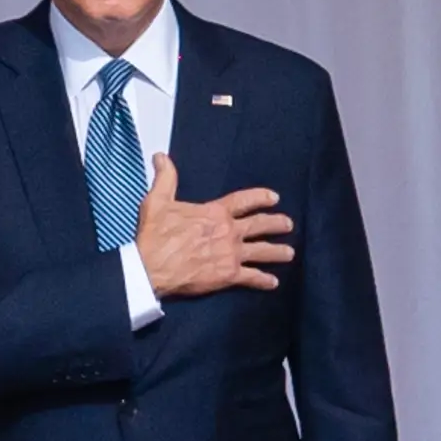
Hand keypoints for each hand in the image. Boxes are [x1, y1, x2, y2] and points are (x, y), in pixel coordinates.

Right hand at [135, 153, 294, 297]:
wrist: (151, 267)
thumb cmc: (154, 236)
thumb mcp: (157, 201)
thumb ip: (165, 178)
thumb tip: (161, 157)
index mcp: (215, 213)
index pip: (244, 201)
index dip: (260, 198)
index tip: (274, 198)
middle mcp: (228, 232)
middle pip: (259, 225)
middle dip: (276, 224)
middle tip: (288, 225)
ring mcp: (231, 254)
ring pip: (261, 251)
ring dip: (277, 252)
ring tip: (289, 253)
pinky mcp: (228, 275)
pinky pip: (251, 277)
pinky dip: (263, 280)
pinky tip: (273, 282)